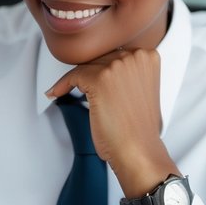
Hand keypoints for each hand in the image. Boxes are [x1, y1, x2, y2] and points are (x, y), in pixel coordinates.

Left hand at [45, 47, 178, 197]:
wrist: (138, 150)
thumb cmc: (139, 128)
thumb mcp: (141, 90)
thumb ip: (129, 73)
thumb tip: (105, 67)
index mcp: (148, 57)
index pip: (114, 54)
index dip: (100, 67)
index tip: (89, 76)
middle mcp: (135, 56)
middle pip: (100, 58)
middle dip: (89, 74)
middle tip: (78, 88)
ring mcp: (118, 66)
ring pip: (86, 66)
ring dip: (76, 80)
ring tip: (66, 91)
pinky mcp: (100, 79)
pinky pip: (73, 76)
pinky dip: (62, 85)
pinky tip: (57, 93)